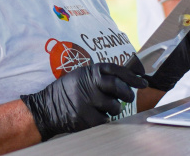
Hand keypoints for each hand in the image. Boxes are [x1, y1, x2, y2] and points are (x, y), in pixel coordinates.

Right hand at [20, 62, 147, 140]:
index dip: (132, 75)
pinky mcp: (84, 117)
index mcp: (90, 72)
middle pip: (118, 87)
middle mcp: (89, 84)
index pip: (116, 69)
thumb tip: (127, 79)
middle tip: (128, 97)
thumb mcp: (81, 76)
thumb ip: (101, 76)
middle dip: (127, 93)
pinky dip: (104, 119)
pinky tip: (96, 116)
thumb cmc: (68, 91)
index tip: (143, 81)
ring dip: (114, 109)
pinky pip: (105, 120)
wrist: (46, 108)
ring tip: (104, 107)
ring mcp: (86, 101)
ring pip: (114, 106)